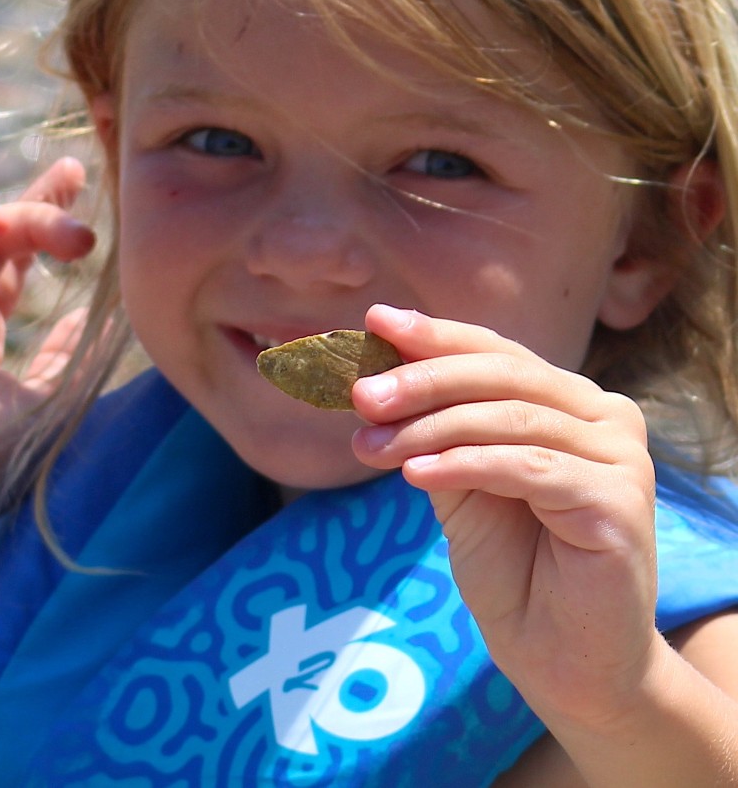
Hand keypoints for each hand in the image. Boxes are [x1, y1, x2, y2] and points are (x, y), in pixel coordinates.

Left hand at [349, 304, 663, 729]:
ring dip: (429, 428)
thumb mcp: (458, 485)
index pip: (497, 353)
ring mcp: (621, 458)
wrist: (560, 658)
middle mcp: (606, 418)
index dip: (435, 335)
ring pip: (509, 420)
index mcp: (570, 402)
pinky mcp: (620, 503)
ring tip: (370, 445)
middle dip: (422, 380)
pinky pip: (528, 468)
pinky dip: (465, 464)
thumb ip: (433, 430)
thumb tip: (372, 377)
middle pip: (503, 377)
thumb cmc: (513, 569)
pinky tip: (413, 473)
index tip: (373, 322)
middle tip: (360, 394)